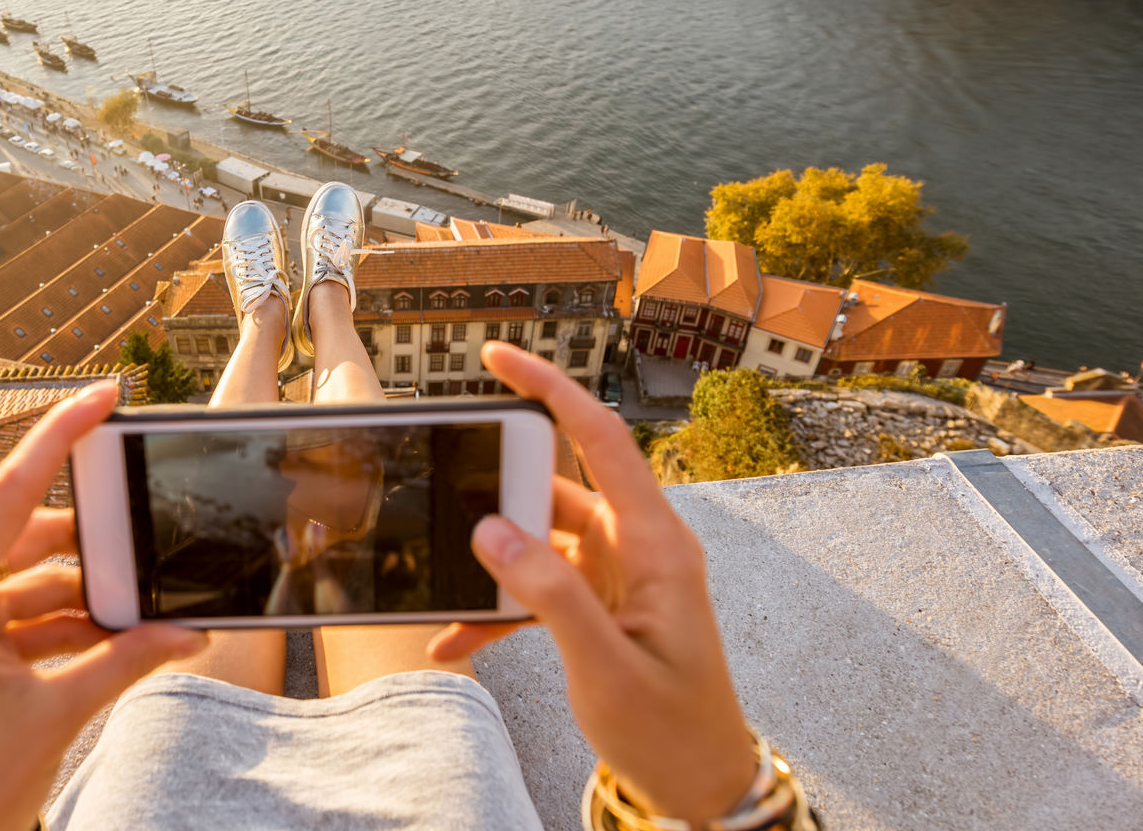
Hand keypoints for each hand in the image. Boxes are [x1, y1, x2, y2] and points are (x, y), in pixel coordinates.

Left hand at [0, 381, 209, 830]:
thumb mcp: (56, 718)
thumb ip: (124, 661)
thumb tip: (185, 632)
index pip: (9, 494)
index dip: (60, 436)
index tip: (102, 395)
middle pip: (23, 543)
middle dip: (90, 553)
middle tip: (149, 552)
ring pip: (20, 588)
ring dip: (78, 602)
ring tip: (137, 621)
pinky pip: (7, 622)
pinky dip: (56, 631)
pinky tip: (107, 646)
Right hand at [429, 344, 753, 823]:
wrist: (699, 786)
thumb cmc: (671, 730)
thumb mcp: (605, 665)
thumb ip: (550, 595)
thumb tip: (491, 530)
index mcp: (656, 544)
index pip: (601, 438)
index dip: (550, 388)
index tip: (498, 358)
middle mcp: (638, 547)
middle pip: (554, 486)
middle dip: (495, 494)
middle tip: (447, 502)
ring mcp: (617, 575)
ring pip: (536, 540)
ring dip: (489, 566)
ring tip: (443, 588)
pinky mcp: (598, 605)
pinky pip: (536, 586)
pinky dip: (496, 609)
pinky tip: (454, 641)